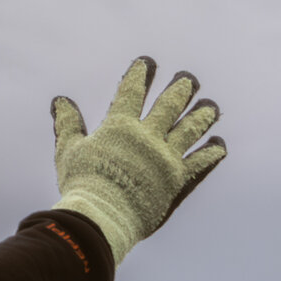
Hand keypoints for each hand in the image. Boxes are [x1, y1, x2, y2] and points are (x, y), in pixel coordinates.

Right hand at [51, 57, 226, 264]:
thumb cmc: (82, 184)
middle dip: (180, 90)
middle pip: (168, 107)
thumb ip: (68, 124)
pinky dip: (211, 153)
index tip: (148, 63)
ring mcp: (166, 158)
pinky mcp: (178, 180)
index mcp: (120, 126)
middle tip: (190, 79)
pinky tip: (219, 145)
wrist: (103, 216)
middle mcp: (147, 137)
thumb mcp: (68, 150)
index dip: (139, 75)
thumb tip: (61, 100)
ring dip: (201, 116)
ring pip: (189, 131)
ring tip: (211, 106)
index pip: (131, 93)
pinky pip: (199, 163)